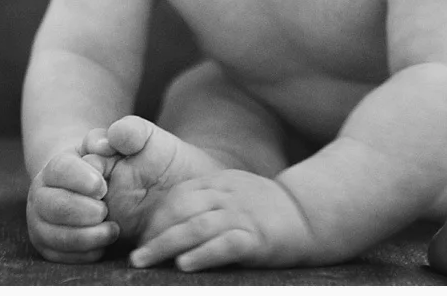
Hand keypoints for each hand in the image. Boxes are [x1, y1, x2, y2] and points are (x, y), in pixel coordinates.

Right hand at [26, 145, 119, 262]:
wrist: (95, 188)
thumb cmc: (109, 164)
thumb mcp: (117, 145)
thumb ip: (122, 134)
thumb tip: (104, 144)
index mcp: (57, 166)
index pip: (60, 169)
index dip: (80, 178)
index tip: (103, 186)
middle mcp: (42, 193)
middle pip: (52, 205)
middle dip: (82, 211)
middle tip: (105, 211)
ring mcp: (41, 221)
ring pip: (52, 234)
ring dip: (84, 237)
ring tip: (112, 231)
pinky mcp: (47, 245)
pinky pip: (58, 256)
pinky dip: (81, 254)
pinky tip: (102, 247)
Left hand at [129, 169, 313, 270]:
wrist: (310, 214)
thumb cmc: (266, 211)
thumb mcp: (234, 194)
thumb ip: (207, 203)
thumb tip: (170, 227)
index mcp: (219, 183)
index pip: (178, 195)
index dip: (156, 217)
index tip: (142, 238)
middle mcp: (228, 195)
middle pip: (182, 210)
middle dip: (154, 233)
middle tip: (136, 256)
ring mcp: (242, 215)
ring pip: (197, 226)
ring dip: (167, 244)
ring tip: (147, 261)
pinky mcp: (258, 237)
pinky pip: (226, 244)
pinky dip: (203, 254)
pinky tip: (186, 264)